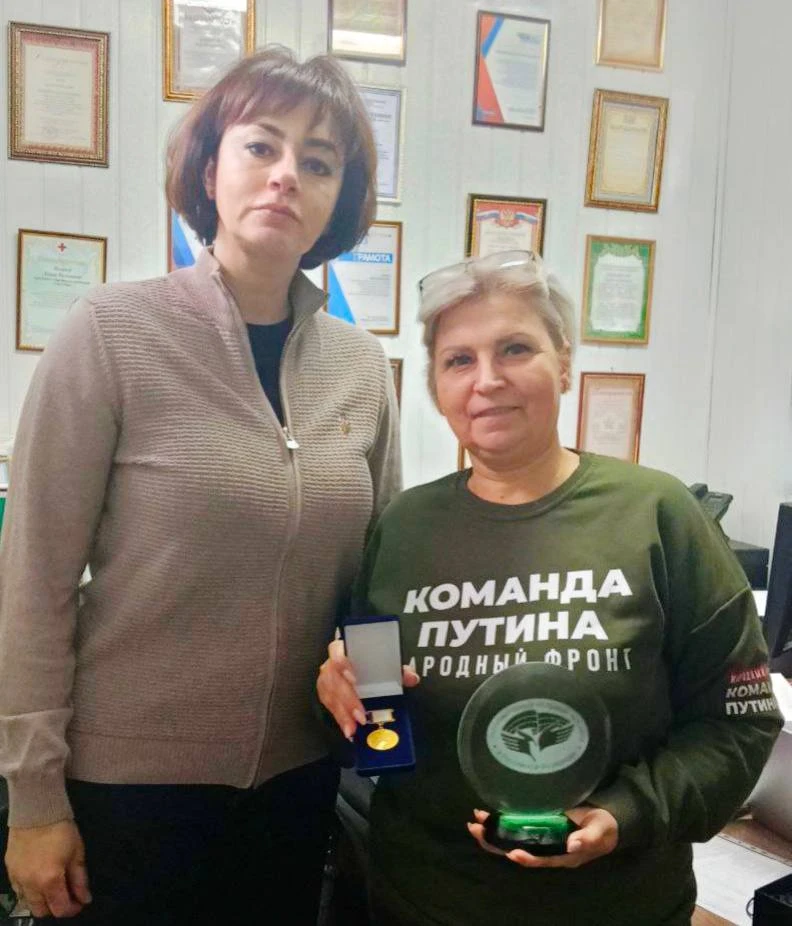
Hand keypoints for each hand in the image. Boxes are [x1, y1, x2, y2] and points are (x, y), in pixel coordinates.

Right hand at [6, 820, 91, 918]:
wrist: (36, 811)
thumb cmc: (62, 830)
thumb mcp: (77, 853)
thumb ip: (80, 879)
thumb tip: (85, 899)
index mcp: (50, 880)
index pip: (60, 909)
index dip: (73, 909)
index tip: (80, 901)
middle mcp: (30, 885)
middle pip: (42, 911)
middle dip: (56, 907)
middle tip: (66, 894)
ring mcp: (17, 879)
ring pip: (28, 904)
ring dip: (41, 901)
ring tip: (53, 886)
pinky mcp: (9, 872)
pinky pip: (18, 892)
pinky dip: (29, 892)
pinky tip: (38, 879)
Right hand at [317, 638, 419, 737]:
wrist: (357, 669)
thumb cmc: (370, 665)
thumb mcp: (386, 665)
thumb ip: (399, 670)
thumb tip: (412, 677)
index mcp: (345, 649)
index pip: (338, 650)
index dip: (343, 663)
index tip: (353, 678)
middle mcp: (332, 663)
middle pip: (334, 679)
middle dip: (347, 699)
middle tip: (360, 715)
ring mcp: (326, 679)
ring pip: (330, 696)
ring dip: (342, 714)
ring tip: (353, 728)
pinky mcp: (325, 694)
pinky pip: (329, 707)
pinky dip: (339, 719)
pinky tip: (348, 729)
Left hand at [466, 806, 618, 868]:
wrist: (606, 822)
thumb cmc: (603, 828)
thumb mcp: (600, 831)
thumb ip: (587, 838)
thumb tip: (572, 844)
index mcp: (562, 855)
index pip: (541, 859)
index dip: (526, 858)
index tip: (512, 853)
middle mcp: (546, 849)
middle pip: (518, 850)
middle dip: (495, 842)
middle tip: (475, 829)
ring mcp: (540, 838)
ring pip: (512, 839)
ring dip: (492, 832)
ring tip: (474, 821)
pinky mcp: (537, 825)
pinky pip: (515, 827)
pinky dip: (500, 822)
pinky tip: (487, 814)